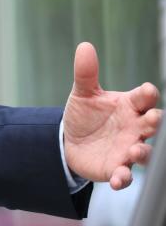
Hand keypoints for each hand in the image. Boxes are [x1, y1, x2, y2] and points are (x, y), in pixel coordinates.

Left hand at [63, 43, 161, 190]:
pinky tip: (118, 179)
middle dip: (155, 122)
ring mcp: (128, 148)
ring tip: (135, 150)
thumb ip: (86, 73)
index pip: (146, 97)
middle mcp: (135, 128)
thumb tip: (85, 47)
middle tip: (152, 119)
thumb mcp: (83, 94)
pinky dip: (123, 178)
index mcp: (129, 106)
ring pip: (145, 152)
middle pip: (153, 124)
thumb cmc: (86, 115)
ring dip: (143, 152)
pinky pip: (125, 175)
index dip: (148, 94)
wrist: (71, 141)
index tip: (147, 92)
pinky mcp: (116, 167)